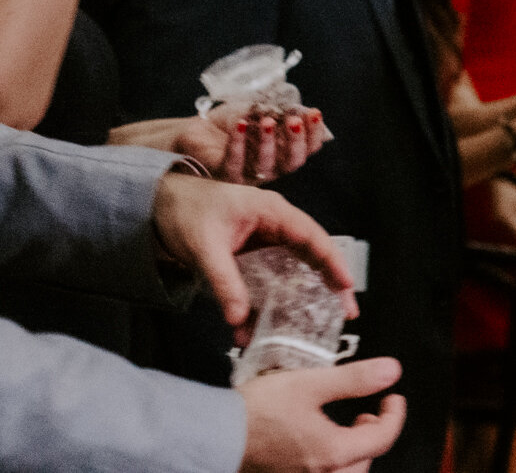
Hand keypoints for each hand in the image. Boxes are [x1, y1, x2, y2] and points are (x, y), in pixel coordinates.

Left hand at [150, 173, 357, 341]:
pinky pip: (270, 277)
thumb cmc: (185, 211)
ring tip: (314, 322)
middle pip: (312, 254)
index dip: (332, 262)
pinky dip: (271, 299)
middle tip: (345, 312)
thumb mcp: (204, 247)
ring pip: (293, 268)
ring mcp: (265, 240)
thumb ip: (224, 282)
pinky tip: (265, 323)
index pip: (312, 237)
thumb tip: (238, 320)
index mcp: (273, 212)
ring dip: (302, 295)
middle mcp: (275, 224)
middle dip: (330, 283)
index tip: (346, 286)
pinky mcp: (252, 254)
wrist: (159, 202)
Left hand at [200, 107, 332, 184]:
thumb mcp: (261, 110)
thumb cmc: (232, 121)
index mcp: (283, 153)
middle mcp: (270, 168)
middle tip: (294, 121)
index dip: (314, 133)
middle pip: (292, 163)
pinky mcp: (224, 176)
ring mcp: (248, 175)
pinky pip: (234, 163)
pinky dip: (238, 143)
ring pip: (266, 166)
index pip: (307, 149)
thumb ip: (282, 112)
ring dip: (268, 142)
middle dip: (297, 141)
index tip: (314, 113)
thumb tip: (307, 111)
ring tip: (266, 121)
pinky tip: (240, 124)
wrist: (197, 128)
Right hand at [239, 357, 406, 472]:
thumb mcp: (311, 384)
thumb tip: (392, 371)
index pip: (383, 438)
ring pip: (346, 472)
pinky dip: (333, 461)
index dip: (395, 415)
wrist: (212, 436)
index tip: (394, 398)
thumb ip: (354, 379)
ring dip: (354, 451)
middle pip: (366, 461)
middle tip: (369, 413)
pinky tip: (321, 441)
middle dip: (374, 437)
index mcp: (333, 453)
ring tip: (348, 426)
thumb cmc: (258, 411)